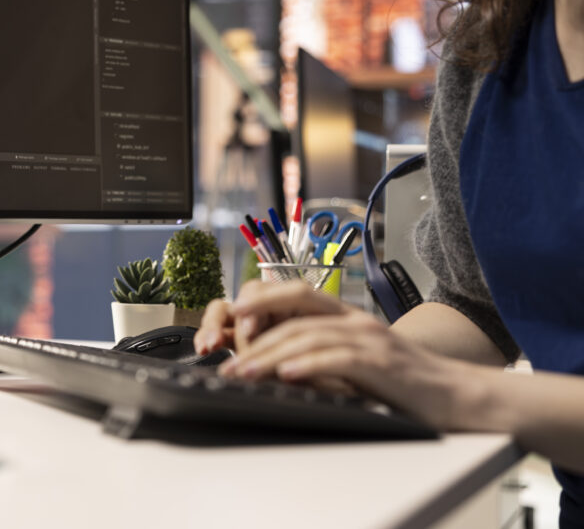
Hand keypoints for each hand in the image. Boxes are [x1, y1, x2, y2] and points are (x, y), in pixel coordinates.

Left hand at [215, 282, 470, 429]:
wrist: (463, 398)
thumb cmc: (409, 385)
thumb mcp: (361, 364)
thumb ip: (326, 360)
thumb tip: (281, 369)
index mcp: (350, 317)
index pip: (299, 294)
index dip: (264, 299)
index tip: (233, 312)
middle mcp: (357, 322)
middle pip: (296, 315)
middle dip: (256, 336)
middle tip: (228, 359)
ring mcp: (371, 341)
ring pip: (309, 338)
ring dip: (271, 355)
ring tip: (244, 372)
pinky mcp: (382, 365)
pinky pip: (338, 360)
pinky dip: (308, 366)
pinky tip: (286, 376)